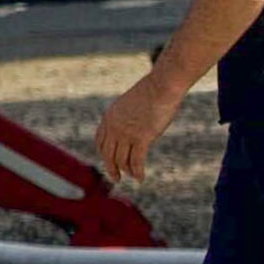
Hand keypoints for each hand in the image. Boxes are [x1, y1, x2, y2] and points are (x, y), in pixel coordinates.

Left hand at [93, 72, 180, 188]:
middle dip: (111, 168)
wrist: (162, 85)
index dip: (104, 153)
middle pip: (107, 154)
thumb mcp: (133, 102)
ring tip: (131, 177)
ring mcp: (126, 134)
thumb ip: (129, 115)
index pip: (100, 141)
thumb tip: (135, 123)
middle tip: (115, 177)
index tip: (109, 160)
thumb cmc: (154, 90)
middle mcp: (114, 128)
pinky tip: (140, 178)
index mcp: (109, 117)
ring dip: (125, 171)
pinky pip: (136, 161)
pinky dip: (138, 172)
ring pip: (121, 160)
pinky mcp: (141, 139)